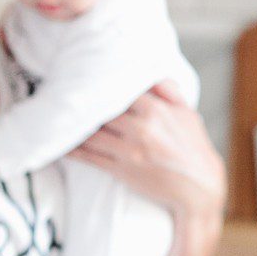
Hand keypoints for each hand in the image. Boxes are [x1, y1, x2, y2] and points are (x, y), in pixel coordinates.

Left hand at [69, 81, 225, 217]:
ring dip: (73, 127)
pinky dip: (72, 150)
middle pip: (102, 111)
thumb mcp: (187, 113)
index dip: (100, 85)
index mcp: (156, 110)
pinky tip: (60, 144)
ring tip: (57, 118)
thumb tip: (150, 69)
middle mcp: (140, 128)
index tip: (85, 78)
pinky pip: (90, 157)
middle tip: (61, 95)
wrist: (199, 187)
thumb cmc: (193, 147)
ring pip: (91, 134)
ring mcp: (129, 151)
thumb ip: (168, 89)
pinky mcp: (121, 170)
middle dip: (83, 105)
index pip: (120, 90)